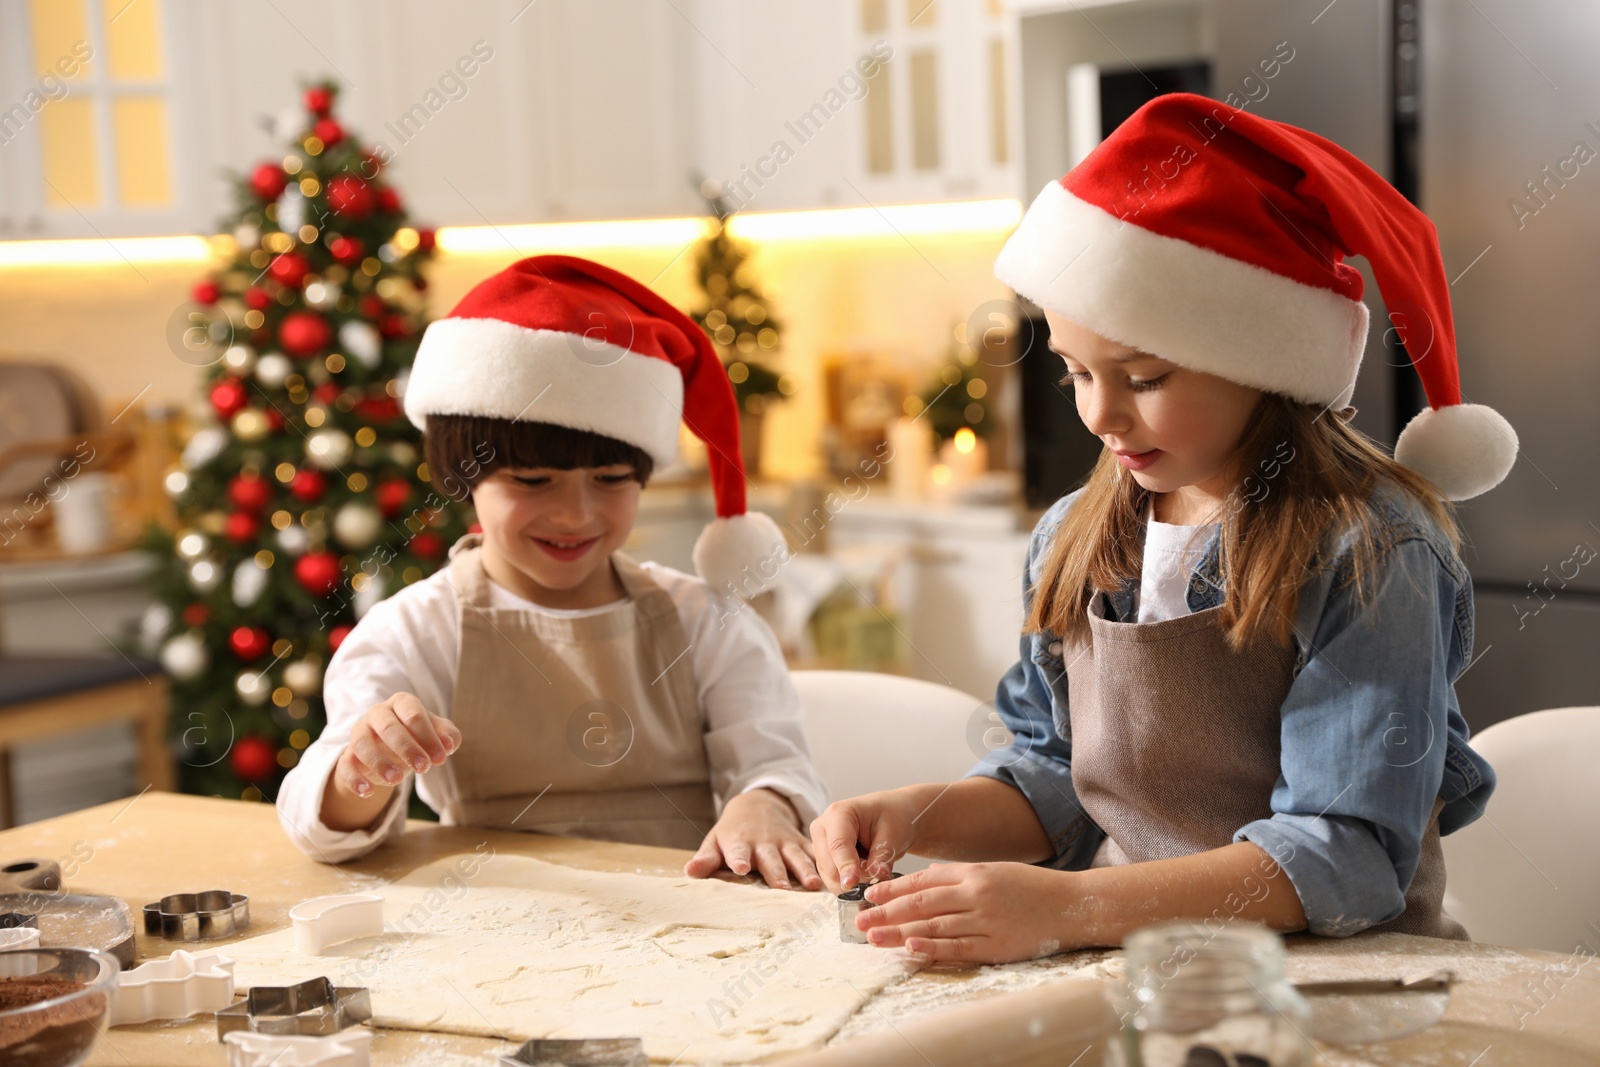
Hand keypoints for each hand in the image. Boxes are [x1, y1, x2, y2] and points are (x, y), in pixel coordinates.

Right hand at [335, 692, 460, 798]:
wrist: (392, 753)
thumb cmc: (418, 738)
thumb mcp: (436, 735)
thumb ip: (448, 735)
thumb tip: (449, 745)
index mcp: (401, 703)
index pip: (413, 714)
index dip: (428, 736)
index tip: (440, 759)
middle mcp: (377, 714)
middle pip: (388, 726)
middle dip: (406, 748)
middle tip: (423, 768)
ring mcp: (359, 733)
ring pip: (361, 743)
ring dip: (378, 762)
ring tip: (396, 780)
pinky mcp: (348, 755)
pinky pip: (345, 765)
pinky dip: (354, 779)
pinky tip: (368, 791)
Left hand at [685, 788, 821, 890]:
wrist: (758, 806)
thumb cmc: (732, 832)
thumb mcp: (715, 841)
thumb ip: (706, 858)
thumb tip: (690, 872)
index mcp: (740, 843)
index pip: (738, 851)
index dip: (740, 859)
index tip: (741, 868)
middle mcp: (765, 843)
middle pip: (771, 860)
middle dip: (777, 873)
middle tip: (782, 889)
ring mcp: (786, 842)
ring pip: (797, 857)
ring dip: (806, 870)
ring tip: (814, 884)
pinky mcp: (802, 843)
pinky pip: (816, 853)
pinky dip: (826, 863)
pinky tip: (838, 875)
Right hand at [809, 788, 923, 891]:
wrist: (892, 814)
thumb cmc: (892, 816)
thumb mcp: (893, 833)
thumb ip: (883, 855)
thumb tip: (877, 875)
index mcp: (838, 813)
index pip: (838, 845)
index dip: (845, 866)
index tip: (853, 884)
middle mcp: (823, 828)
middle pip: (828, 864)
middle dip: (852, 877)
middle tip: (877, 874)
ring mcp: (821, 845)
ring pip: (829, 876)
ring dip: (852, 881)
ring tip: (872, 868)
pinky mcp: (824, 859)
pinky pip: (832, 880)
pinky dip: (850, 883)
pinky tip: (864, 873)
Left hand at [854, 861, 1080, 963]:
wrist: (1071, 904)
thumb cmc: (1030, 888)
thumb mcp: (993, 871)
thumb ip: (959, 875)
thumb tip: (925, 877)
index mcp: (973, 872)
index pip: (923, 880)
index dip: (892, 889)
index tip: (868, 896)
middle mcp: (976, 893)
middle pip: (921, 903)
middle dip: (886, 912)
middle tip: (859, 920)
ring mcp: (985, 920)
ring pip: (934, 925)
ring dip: (900, 932)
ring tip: (874, 937)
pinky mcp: (996, 945)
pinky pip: (958, 947)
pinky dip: (932, 947)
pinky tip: (910, 948)